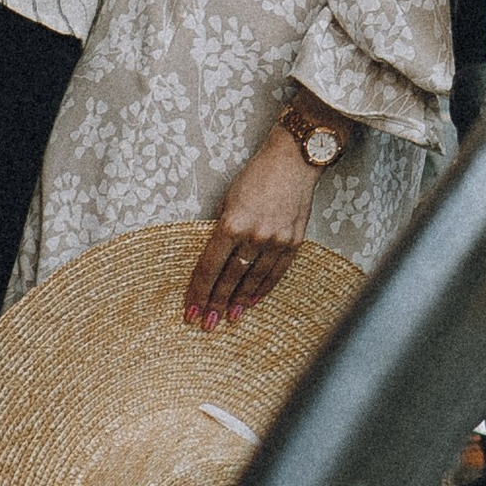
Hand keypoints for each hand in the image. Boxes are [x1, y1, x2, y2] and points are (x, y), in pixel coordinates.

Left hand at [186, 127, 318, 326]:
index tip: (190, 310)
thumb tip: (214, 255)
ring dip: (239, 301)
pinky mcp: (294, 241)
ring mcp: (277, 240)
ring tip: (229, 317)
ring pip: (253, 280)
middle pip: (230, 278)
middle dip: (215, 303)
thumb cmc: (256, 175)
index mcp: (231, 224)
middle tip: (206, 324)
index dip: (198, 292)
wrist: (293, 160)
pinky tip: (253, 301)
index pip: (209, 267)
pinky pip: (276, 273)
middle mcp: (254, 236)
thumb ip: (220, 227)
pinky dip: (263, 289)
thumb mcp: (227, 198)